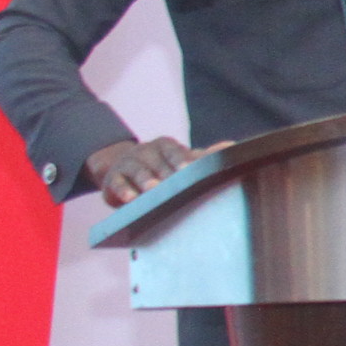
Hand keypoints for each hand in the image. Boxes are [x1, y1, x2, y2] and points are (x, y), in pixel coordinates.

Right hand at [84, 136, 199, 205]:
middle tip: (179, 183)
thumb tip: (232, 146)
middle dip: (168, 174)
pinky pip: (118, 183)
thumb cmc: (162, 167)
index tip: (191, 170)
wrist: (122, 168)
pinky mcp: (113, 177)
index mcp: (167, 146)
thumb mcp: (180, 159)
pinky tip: (130, 200)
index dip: (184, 161)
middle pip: (159, 162)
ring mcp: (129, 163)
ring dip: (147, 180)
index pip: (177, 153)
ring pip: (139, 170)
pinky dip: (124, 190)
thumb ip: (203, 156)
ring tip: (154, 190)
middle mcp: (147, 151)